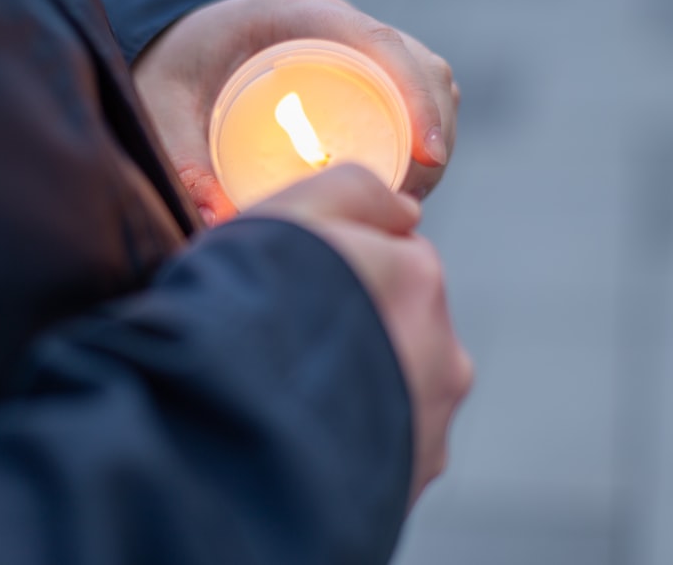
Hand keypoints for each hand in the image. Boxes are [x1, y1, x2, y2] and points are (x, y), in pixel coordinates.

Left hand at [133, 0, 459, 224]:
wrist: (177, 52)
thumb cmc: (172, 75)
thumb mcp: (162, 112)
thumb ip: (183, 164)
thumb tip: (221, 222)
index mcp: (286, 16)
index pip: (372, 40)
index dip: (412, 93)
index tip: (426, 156)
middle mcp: (328, 22)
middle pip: (413, 62)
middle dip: (430, 128)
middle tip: (409, 198)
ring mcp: (350, 43)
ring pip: (423, 77)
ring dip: (431, 134)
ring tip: (406, 197)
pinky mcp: (359, 68)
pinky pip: (411, 92)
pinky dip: (421, 132)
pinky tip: (401, 180)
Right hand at [245, 164, 472, 506]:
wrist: (231, 427)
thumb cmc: (253, 306)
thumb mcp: (294, 211)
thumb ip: (355, 190)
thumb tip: (405, 210)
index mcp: (417, 278)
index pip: (391, 260)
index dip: (339, 271)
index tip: (294, 289)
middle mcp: (442, 352)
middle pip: (397, 329)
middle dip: (357, 332)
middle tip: (288, 346)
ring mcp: (428, 425)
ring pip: (393, 393)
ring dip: (356, 391)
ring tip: (289, 398)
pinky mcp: (406, 482)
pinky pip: (380, 450)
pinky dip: (351, 443)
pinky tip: (300, 438)